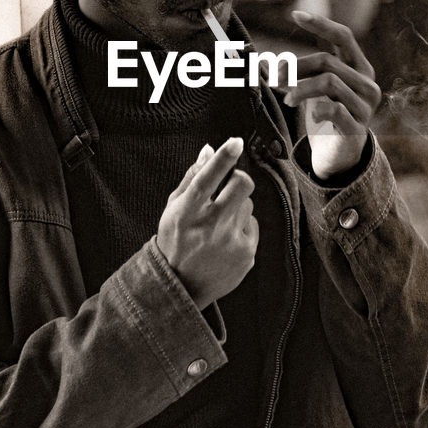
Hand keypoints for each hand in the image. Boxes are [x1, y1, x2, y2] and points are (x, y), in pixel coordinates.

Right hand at [156, 137, 257, 308]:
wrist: (181, 286)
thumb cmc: (175, 241)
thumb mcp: (173, 208)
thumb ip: (192, 177)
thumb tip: (209, 149)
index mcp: (187, 211)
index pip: (207, 178)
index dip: (223, 158)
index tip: (235, 142)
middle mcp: (210, 226)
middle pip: (242, 185)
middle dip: (239, 179)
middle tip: (230, 185)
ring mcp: (231, 242)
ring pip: (248, 205)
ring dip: (237, 208)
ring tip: (220, 225)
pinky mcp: (246, 254)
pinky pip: (253, 226)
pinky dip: (242, 229)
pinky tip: (226, 242)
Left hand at [285, 10, 381, 179]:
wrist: (340, 154)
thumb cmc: (326, 114)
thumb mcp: (318, 87)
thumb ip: (306, 70)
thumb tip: (270, 61)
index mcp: (359, 67)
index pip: (343, 36)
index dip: (320, 24)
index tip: (295, 15)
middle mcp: (367, 83)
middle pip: (328, 61)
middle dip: (296, 67)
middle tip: (274, 78)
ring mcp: (365, 106)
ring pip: (330, 82)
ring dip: (301, 88)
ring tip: (287, 99)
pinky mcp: (357, 128)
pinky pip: (334, 111)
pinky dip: (317, 110)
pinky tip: (311, 116)